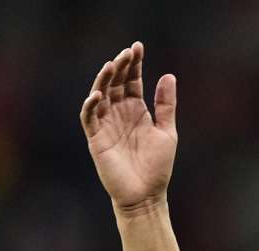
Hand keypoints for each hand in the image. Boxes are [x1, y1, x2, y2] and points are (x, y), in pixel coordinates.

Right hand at [79, 42, 177, 214]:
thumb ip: (166, 105)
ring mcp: (106, 125)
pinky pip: (89, 118)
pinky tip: (99, 94)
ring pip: (100, 95)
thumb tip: (168, 75)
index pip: (132, 81)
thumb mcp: (167, 131)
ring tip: (111, 65)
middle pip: (116, 84)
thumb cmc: (157, 166)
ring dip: (104, 80)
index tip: (138, 46)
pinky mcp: (96, 139)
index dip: (134, 64)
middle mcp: (119, 114)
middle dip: (120, 67)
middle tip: (127, 52)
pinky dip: (91, 106)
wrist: (147, 195)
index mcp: (136, 111)